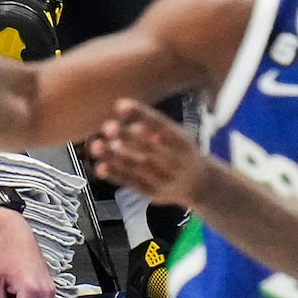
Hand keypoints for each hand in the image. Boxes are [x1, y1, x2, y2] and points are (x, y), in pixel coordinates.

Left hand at [88, 99, 207, 205]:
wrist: (201, 184)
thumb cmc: (183, 152)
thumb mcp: (179, 135)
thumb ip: (156, 127)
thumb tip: (129, 113)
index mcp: (180, 140)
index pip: (160, 124)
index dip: (141, 114)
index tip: (121, 105)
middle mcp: (173, 159)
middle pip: (147, 147)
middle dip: (126, 137)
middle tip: (107, 127)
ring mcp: (163, 178)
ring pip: (136, 166)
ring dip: (115, 157)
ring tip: (96, 146)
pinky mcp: (152, 192)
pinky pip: (132, 183)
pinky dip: (115, 175)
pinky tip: (100, 167)